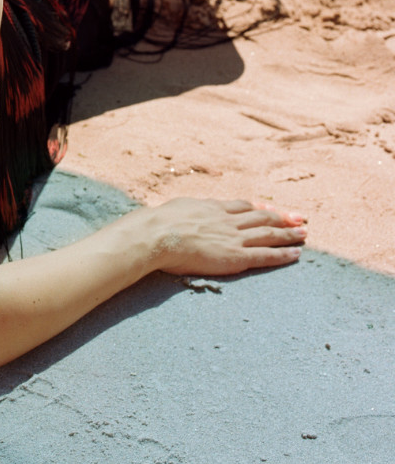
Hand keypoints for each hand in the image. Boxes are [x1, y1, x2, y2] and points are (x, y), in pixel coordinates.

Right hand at [145, 197, 306, 276]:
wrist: (159, 234)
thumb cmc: (160, 223)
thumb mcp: (178, 208)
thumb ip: (189, 210)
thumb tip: (186, 211)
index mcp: (213, 208)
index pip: (243, 206)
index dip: (259, 207)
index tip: (270, 207)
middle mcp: (228, 220)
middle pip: (261, 217)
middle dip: (281, 217)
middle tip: (298, 217)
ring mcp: (234, 238)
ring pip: (268, 233)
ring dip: (288, 233)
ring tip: (304, 233)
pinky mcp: (236, 256)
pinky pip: (265, 255)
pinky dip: (282, 254)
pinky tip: (296, 254)